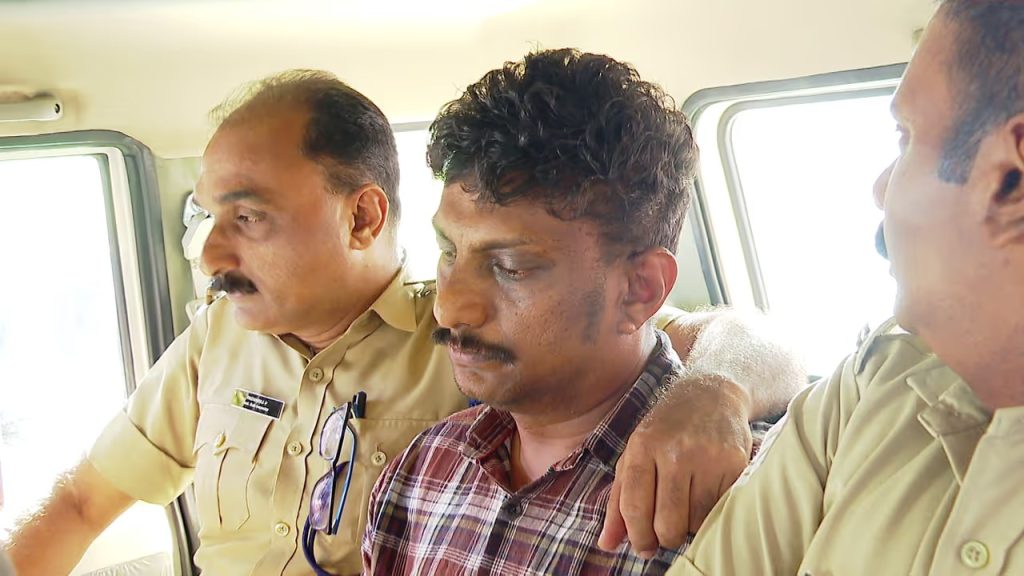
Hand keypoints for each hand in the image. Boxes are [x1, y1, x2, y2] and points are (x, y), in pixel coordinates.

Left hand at [598, 374, 752, 555]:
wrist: (711, 393)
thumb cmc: (666, 430)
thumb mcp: (634, 455)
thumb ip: (618, 501)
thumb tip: (606, 544)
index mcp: (643, 446)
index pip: (634, 506)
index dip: (637, 536)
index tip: (643, 547)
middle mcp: (674, 450)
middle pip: (667, 522)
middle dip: (665, 538)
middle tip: (667, 532)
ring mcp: (707, 456)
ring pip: (696, 521)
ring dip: (690, 525)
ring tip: (688, 505)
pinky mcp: (735, 462)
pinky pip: (720, 509)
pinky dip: (712, 512)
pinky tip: (706, 495)